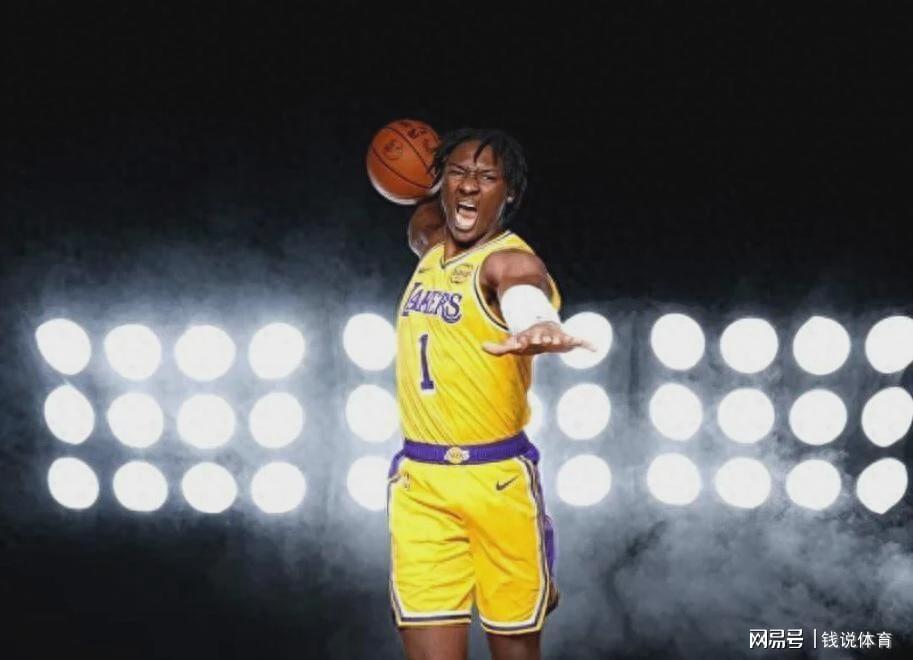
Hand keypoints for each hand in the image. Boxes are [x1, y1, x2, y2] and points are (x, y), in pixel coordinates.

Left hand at [482, 322, 597, 356]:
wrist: (544, 329)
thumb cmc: (528, 339)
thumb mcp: (513, 344)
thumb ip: (498, 348)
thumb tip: (481, 346)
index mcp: (531, 336)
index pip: (526, 338)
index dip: (525, 340)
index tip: (523, 341)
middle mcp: (544, 334)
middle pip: (543, 336)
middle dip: (543, 337)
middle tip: (543, 339)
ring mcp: (556, 335)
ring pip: (560, 336)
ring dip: (562, 339)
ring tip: (566, 341)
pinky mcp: (567, 338)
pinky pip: (579, 341)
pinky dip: (587, 344)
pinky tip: (595, 348)